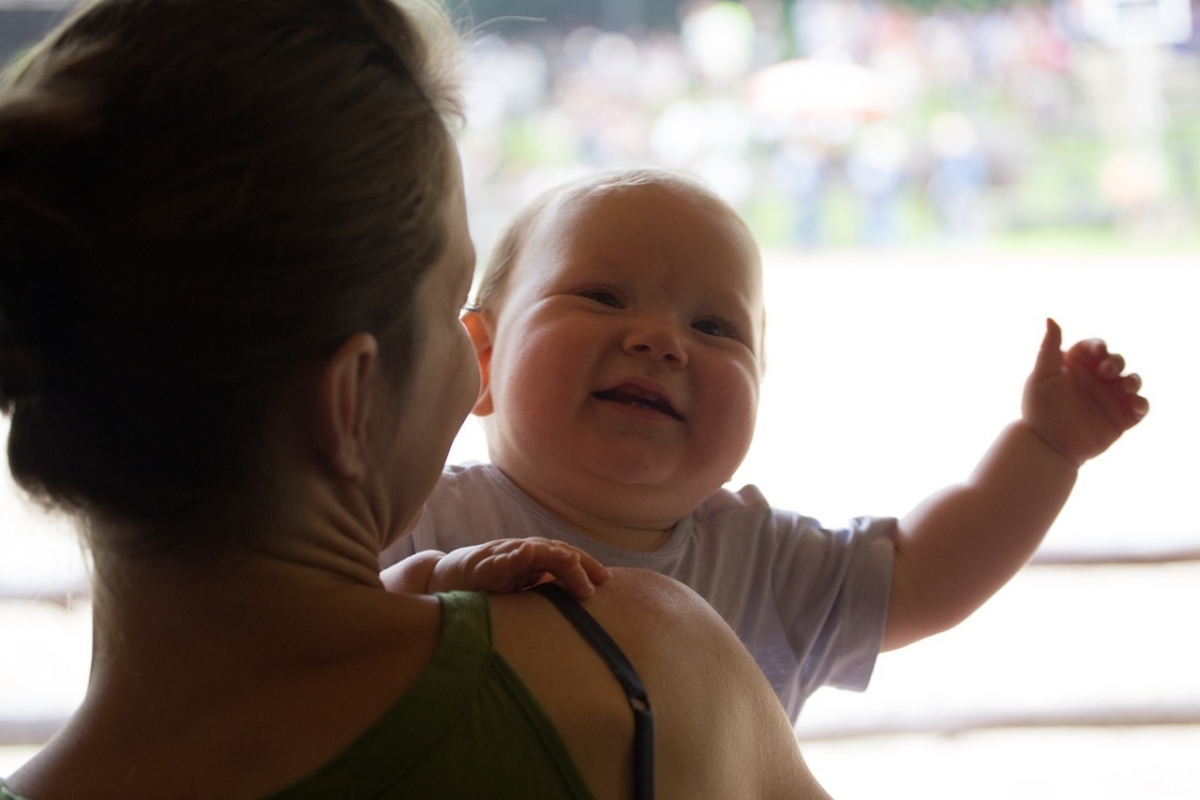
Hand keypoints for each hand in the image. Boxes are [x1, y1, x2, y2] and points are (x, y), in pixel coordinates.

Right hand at [426, 538, 609, 596]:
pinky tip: (524, 553)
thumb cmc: (487, 588)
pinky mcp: (477, 567)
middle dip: (577, 564)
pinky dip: (511, 557)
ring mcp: (500, 557)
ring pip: (531, 551)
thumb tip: (579, 616)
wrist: (444, 578)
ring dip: (552, 555)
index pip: (565, 558)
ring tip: (572, 561)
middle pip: (554, 552)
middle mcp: (519, 554)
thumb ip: (546, 596)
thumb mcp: (522, 593)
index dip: (586, 566)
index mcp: (533, 561)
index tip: (606, 581)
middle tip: (596, 581)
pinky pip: (496, 562)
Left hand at [1022, 318, 1148, 466]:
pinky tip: (1134, 406)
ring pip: (1132, 381)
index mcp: (1077, 366)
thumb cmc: (1040, 408)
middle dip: (1117, 362)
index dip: (1099, 347)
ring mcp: (1109, 398)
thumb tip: (1049, 318)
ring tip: (1125, 387)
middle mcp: (1095, 380)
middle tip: (1108, 372)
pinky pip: (1139, 407)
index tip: (1099, 352)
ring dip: (1133, 381)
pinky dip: (1141, 404)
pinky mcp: (1121, 418)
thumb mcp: (1042, 375)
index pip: (1094, 348)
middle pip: (1117, 362)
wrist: (1047, 445)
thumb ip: (1048, 347)